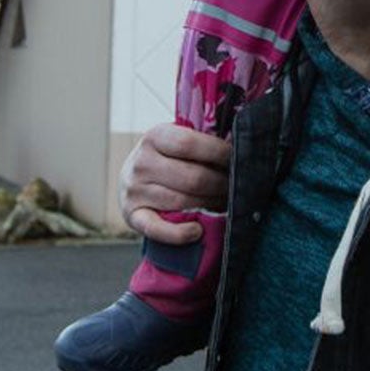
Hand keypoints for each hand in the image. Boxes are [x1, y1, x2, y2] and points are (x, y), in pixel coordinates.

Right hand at [120, 122, 231, 243]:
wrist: (133, 177)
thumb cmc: (168, 156)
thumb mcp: (177, 140)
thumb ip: (201, 140)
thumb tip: (237, 143)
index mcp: (154, 136)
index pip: (190, 145)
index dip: (219, 153)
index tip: (236, 159)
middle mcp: (141, 163)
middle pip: (192, 178)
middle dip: (221, 184)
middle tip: (235, 186)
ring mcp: (134, 191)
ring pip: (182, 202)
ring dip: (209, 206)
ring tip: (223, 203)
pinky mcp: (132, 216)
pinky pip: (157, 229)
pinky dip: (179, 233)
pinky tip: (197, 230)